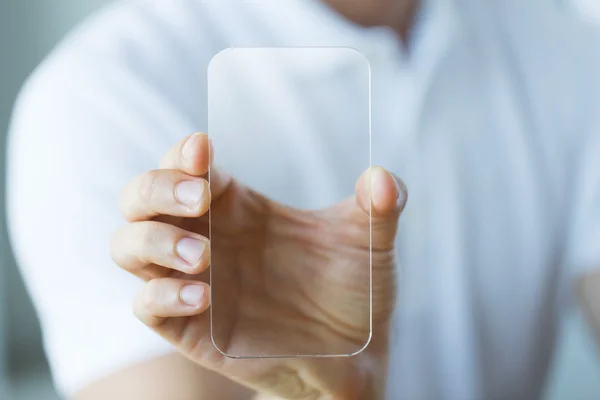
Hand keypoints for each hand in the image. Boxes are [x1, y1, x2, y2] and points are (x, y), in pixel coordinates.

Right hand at [110, 132, 406, 398]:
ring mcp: (191, 281)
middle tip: (199, 196)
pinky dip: (162, 294)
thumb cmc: (353, 290)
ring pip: (128, 246)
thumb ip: (381, 205)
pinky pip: (146, 304)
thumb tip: (383, 178)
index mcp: (238, 207)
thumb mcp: (370, 241)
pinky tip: (201, 295)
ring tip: (202, 254)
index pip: (184, 165)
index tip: (205, 147)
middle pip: (139, 198)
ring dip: (152, 240)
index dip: (182, 152)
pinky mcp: (189, 326)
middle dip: (156, 188)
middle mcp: (207, 237)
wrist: (354, 354)